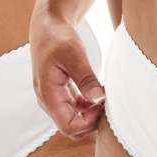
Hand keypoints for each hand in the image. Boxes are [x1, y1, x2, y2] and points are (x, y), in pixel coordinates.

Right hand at [30, 14, 104, 139]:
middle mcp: (48, 102)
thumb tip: (99, 98)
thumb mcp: (74, 55)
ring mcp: (54, 100)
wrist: (48, 27)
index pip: (69, 127)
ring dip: (92, 115)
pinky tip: (99, 94)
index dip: (89, 122)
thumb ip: (86, 78)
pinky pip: (75, 112)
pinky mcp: (60, 96)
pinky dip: (89, 108)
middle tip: (108, 103)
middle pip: (72, 129)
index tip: (102, 104)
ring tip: (105, 97)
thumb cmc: (58, 38)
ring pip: (75, 122)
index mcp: (48, 95)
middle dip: (92, 122)